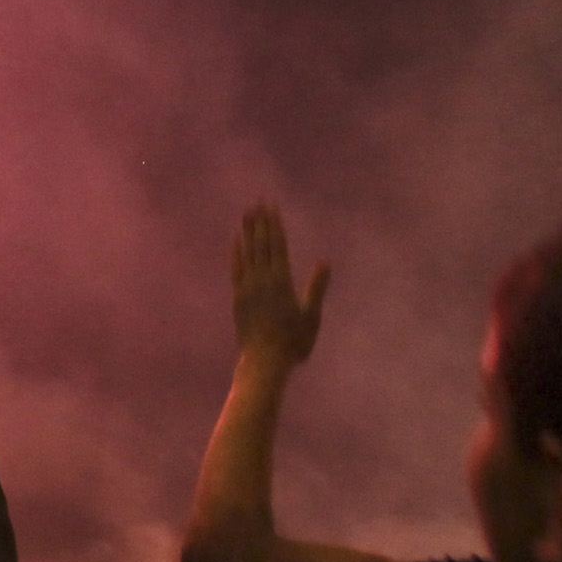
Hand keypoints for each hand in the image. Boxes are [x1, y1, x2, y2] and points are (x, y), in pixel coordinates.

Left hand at [232, 202, 329, 370]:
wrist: (264, 360)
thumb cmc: (293, 342)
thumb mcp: (311, 316)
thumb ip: (316, 288)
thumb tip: (325, 262)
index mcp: (282, 281)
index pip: (278, 245)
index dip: (275, 225)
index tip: (272, 207)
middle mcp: (263, 279)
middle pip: (261, 244)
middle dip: (260, 222)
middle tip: (258, 201)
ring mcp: (248, 287)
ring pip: (248, 252)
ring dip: (247, 231)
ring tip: (246, 213)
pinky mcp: (238, 296)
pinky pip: (236, 268)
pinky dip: (236, 252)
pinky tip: (235, 241)